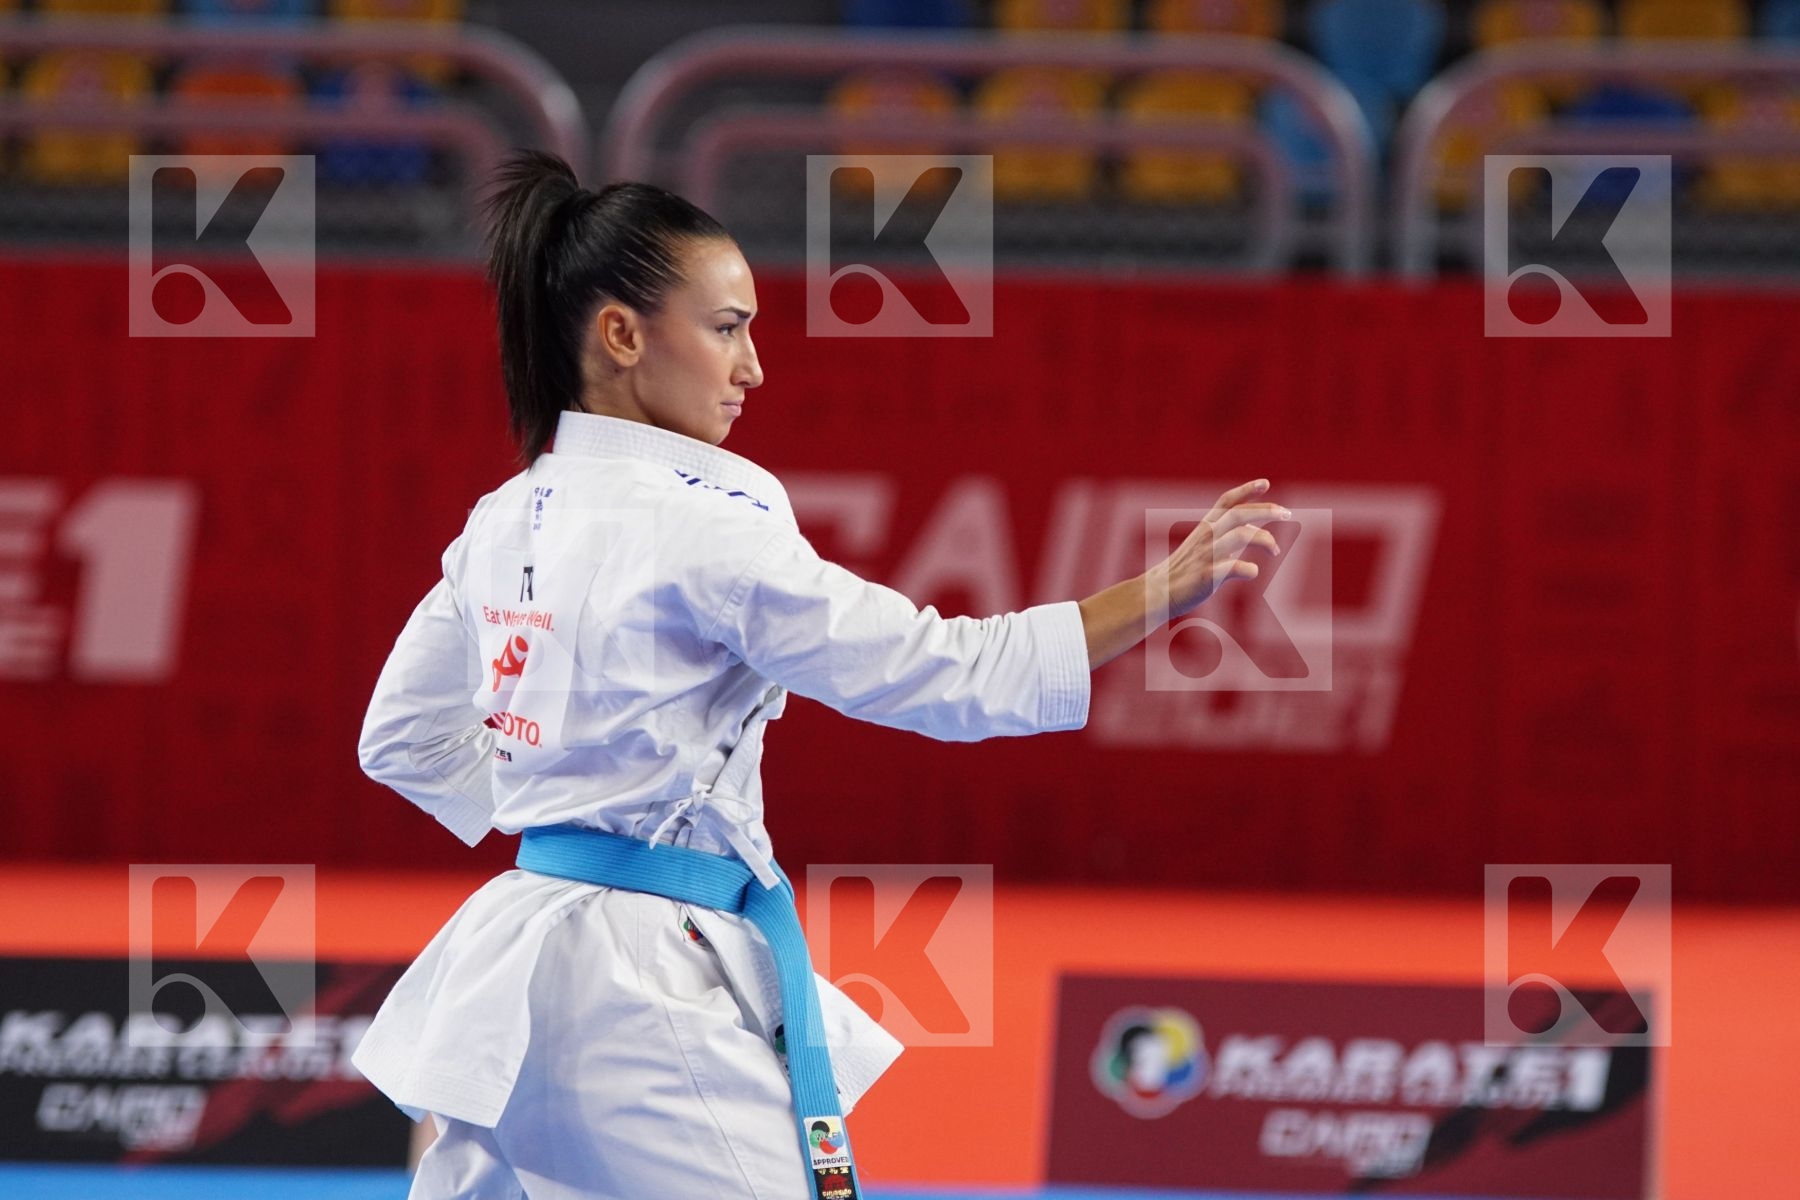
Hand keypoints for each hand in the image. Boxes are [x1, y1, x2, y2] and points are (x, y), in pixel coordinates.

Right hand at [1153, 478, 1290, 618]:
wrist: (1157, 591)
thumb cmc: (1185, 569)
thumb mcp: (1205, 545)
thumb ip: (1231, 535)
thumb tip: (1261, 533)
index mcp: (1205, 526)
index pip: (1227, 501)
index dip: (1246, 490)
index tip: (1265, 483)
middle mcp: (1207, 536)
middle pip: (1240, 514)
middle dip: (1266, 510)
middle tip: (1288, 514)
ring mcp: (1207, 555)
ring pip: (1241, 536)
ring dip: (1265, 540)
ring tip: (1276, 550)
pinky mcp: (1208, 576)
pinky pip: (1235, 568)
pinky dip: (1250, 569)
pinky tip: (1252, 572)